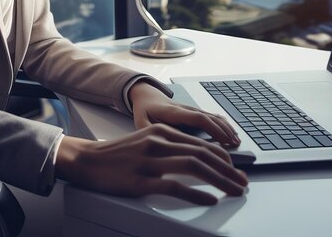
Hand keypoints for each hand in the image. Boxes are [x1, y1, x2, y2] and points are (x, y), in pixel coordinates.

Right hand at [55, 125, 247, 205]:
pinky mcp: (142, 180)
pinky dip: (196, 193)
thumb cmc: (118, 154)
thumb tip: (198, 157)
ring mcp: (150, 161)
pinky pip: (175, 186)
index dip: (223, 158)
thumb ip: (169, 145)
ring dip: (220, 180)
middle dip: (228, 170)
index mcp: (160, 131)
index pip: (201, 143)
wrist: (88, 160)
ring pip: (194, 167)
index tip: (236, 170)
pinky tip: (209, 199)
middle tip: (243, 183)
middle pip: (202, 154)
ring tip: (234, 191)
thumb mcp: (146, 140)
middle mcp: (158, 142)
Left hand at [129, 81, 240, 147]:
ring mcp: (191, 108)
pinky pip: (211, 116)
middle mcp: (185, 108)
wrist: (146, 94)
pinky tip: (230, 134)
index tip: (224, 140)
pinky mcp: (193, 111)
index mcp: (173, 112)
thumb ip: (151, 134)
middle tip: (236, 145)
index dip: (213, 128)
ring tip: (237, 141)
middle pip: (210, 117)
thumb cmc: (144, 110)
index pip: (198, 117)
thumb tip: (165, 147)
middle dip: (224, 130)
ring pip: (213, 115)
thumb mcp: (141, 123)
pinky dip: (223, 124)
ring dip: (226, 127)